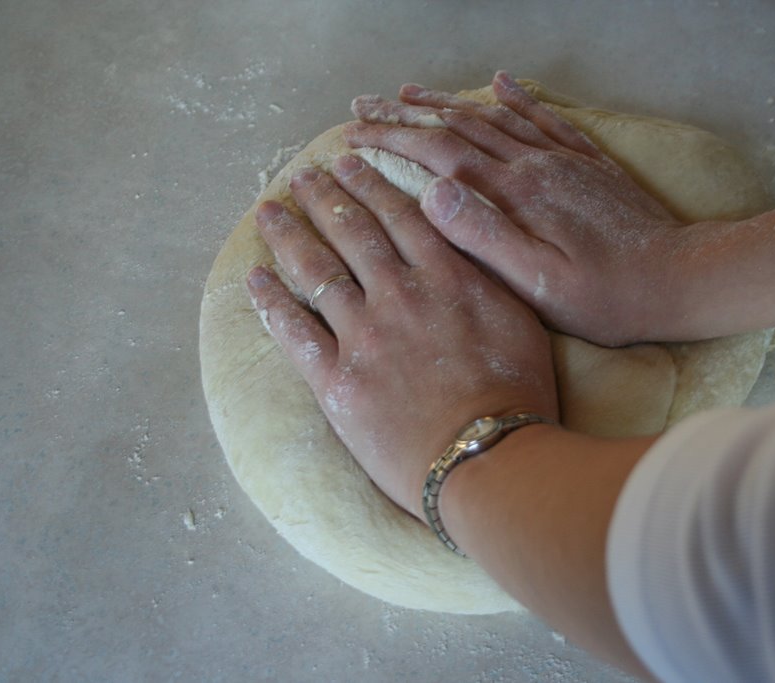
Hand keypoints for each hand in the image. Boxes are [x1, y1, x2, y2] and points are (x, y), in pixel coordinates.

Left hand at [246, 154, 556, 518]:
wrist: (485, 455)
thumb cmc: (517, 393)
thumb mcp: (519, 318)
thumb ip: (483, 275)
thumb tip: (459, 238)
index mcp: (445, 277)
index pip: (399, 217)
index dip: (369, 185)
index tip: (347, 163)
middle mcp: (398, 295)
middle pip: (352, 233)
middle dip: (324, 198)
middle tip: (303, 176)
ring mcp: (362, 336)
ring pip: (317, 272)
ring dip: (290, 236)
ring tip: (269, 212)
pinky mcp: (336, 380)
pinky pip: (293, 332)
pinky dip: (270, 303)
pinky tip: (254, 278)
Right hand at [344, 71, 682, 345]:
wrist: (675, 279)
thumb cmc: (603, 295)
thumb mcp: (536, 281)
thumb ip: (483, 235)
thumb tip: (430, 191)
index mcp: (514, 194)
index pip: (438, 154)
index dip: (391, 140)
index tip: (352, 134)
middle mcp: (533, 165)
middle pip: (458, 126)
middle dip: (406, 114)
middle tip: (365, 106)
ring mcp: (561, 160)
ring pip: (494, 117)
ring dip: (448, 102)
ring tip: (411, 92)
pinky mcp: (586, 164)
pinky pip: (545, 118)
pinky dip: (518, 97)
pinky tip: (502, 82)